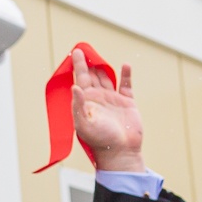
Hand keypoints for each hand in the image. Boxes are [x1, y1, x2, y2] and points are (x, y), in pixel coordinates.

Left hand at [71, 47, 144, 172]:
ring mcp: (112, 99)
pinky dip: (126, 74)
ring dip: (103, 67)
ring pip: (107, 78)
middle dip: (89, 63)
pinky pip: (126, 85)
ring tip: (98, 56)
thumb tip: (74, 87)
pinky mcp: (127, 102)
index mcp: (86, 102)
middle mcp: (98, 98)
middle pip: (92, 75)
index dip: (78, 66)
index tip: (75, 52)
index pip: (80, 79)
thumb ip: (78, 105)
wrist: (120, 152)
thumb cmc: (99, 140)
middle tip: (85, 49)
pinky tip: (125, 65)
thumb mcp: (84, 123)